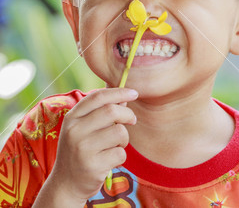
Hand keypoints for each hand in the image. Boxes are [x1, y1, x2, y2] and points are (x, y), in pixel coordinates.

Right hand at [46, 88, 137, 203]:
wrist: (66, 184)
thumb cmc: (80, 150)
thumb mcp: (83, 128)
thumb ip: (101, 112)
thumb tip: (125, 97)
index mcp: (72, 118)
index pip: (98, 97)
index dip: (119, 92)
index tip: (134, 93)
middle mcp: (74, 131)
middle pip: (111, 111)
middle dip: (128, 114)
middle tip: (132, 120)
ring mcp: (83, 149)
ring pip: (119, 132)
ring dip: (124, 138)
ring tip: (115, 145)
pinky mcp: (93, 166)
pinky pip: (120, 153)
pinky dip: (120, 155)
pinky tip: (109, 160)